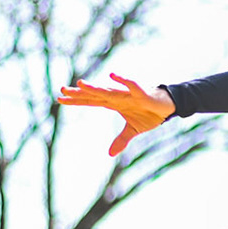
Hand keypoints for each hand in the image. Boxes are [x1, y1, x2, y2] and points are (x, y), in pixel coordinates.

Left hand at [56, 72, 176, 156]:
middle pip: (95, 96)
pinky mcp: (142, 94)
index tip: (59, 100)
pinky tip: (112, 75)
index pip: (91, 102)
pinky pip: (131, 86)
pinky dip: (123, 81)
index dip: (76, 101)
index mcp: (114, 104)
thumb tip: (109, 154)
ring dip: (95, 89)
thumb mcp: (133, 130)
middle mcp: (118, 98)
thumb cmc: (149, 114)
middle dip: (79, 94)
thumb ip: (121, 140)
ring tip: (80, 83)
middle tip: (61, 90)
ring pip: (108, 92)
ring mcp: (128, 95)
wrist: (167, 106)